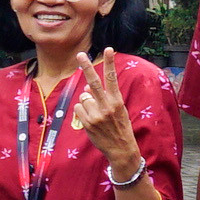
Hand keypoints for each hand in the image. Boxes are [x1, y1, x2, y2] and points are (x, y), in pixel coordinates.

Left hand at [73, 50, 141, 177]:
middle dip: (86, 67)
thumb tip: (87, 86)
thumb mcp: (117, 110)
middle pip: (93, 82)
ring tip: (96, 113)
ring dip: (86, 102)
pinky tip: (90, 119)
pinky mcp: (87, 123)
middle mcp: (107, 106)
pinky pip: (78, 108)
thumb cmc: (120, 127)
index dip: (110, 63)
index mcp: (117, 101)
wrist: (121, 149)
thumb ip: (104, 97)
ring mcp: (96, 115)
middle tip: (80, 54)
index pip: (112, 78)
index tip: (109, 49)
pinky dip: (81, 111)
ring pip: (83, 97)